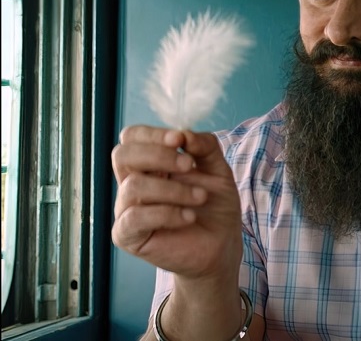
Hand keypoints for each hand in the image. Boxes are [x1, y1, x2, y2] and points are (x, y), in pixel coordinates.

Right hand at [111, 125, 242, 282]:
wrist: (222, 244)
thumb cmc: (215, 205)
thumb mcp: (218, 169)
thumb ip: (205, 146)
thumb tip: (184, 134)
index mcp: (150, 164)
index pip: (133, 137)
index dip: (152, 134)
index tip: (179, 140)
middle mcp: (134, 183)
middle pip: (122, 155)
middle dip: (157, 155)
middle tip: (189, 165)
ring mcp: (128, 209)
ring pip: (133, 186)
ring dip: (173, 189)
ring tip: (200, 197)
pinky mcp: (128, 235)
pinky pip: (135, 217)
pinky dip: (167, 213)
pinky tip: (189, 216)